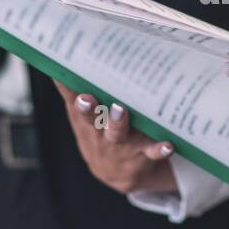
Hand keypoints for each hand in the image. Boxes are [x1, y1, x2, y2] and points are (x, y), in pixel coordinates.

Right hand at [54, 83, 176, 193]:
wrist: (116, 173)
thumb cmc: (98, 134)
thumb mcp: (82, 117)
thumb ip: (74, 91)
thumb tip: (65, 54)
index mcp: (85, 120)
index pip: (72, 101)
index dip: (66, 88)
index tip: (60, 74)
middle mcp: (99, 132)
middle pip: (90, 118)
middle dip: (88, 109)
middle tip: (86, 98)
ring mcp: (120, 144)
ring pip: (117, 133)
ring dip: (118, 122)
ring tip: (120, 110)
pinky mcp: (142, 153)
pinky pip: (151, 152)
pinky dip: (159, 149)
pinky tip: (168, 144)